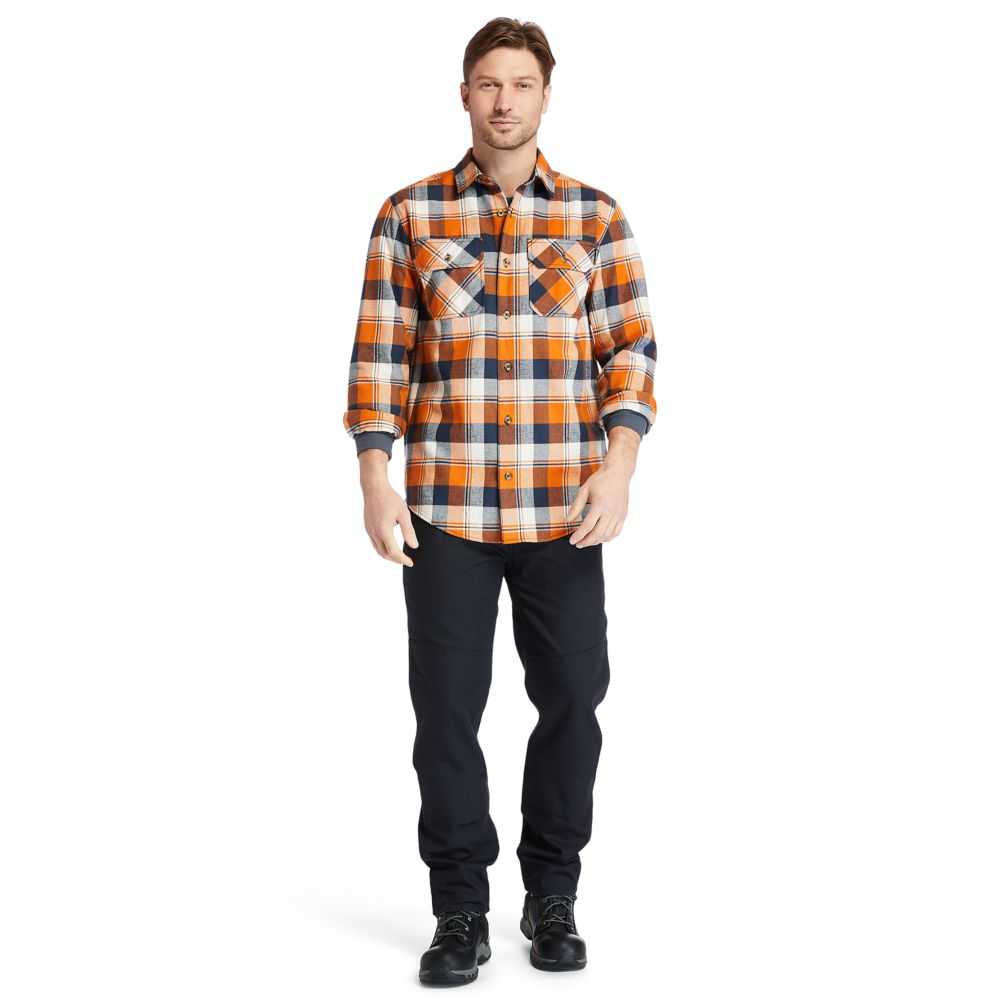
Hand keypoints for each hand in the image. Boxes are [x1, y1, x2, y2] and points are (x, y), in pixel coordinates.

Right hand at [359, 452, 417, 565]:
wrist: (374, 488)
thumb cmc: (390, 498)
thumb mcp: (404, 514)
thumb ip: (408, 531)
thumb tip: (414, 546)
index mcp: (383, 530)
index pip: (393, 552)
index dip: (402, 559)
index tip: (411, 563)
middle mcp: (374, 532)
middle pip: (384, 554)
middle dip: (396, 560)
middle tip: (407, 561)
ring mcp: (369, 530)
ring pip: (378, 549)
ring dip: (388, 555)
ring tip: (399, 556)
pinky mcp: (367, 527)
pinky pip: (374, 542)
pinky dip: (383, 548)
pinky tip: (390, 545)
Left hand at [567, 428, 638, 545]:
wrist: (618, 472)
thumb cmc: (600, 479)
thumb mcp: (584, 489)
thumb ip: (576, 506)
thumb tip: (567, 520)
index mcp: (600, 505)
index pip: (588, 526)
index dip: (579, 535)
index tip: (572, 540)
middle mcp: (611, 512)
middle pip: (598, 534)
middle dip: (586, 542)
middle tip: (578, 544)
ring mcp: (619, 515)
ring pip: (608, 535)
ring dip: (596, 541)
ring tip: (587, 541)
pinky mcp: (623, 515)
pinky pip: (616, 532)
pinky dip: (608, 538)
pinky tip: (600, 538)